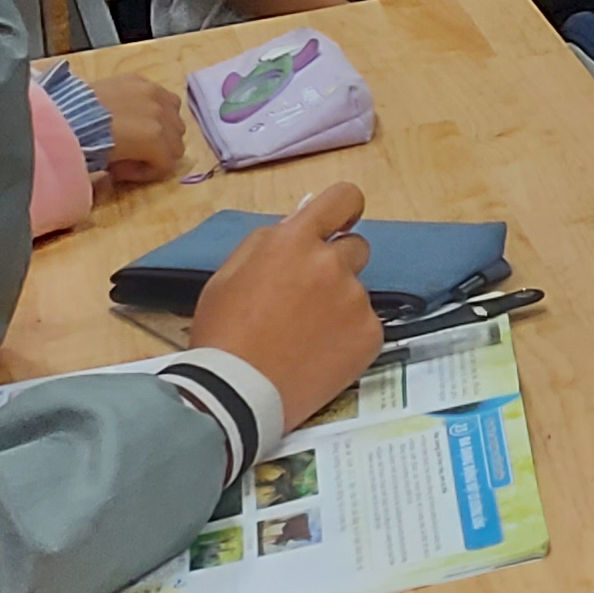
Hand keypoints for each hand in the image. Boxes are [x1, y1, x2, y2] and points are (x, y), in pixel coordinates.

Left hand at [94, 73, 190, 187]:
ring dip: (163, 125)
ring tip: (139, 130)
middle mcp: (162, 114)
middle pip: (177, 138)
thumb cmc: (86, 144)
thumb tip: (127, 167)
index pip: (170, 162)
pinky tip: (132, 110)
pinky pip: (160, 94)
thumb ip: (131, 169)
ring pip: (174, 113)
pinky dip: (153, 105)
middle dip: (159, 149)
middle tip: (134, 154)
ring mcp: (153, 93)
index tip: (125, 172)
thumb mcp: (111, 166)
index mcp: (156, 139)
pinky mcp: (140, 80)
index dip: (149, 171)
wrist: (64, 114)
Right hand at [190, 178, 383, 427]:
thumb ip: (268, 242)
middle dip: (337, 265)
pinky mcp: (371, 333)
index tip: (342, 223)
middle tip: (309, 298)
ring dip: (339, 304)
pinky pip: (365, 325)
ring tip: (306, 337)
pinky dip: (348, 337)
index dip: (344, 209)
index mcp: (294, 242)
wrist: (235, 394)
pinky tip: (320, 356)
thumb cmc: (222, 333)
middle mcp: (332, 263)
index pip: (343, 198)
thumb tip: (300, 220)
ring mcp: (356, 299)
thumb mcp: (229, 274)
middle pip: (356, 247)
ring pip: (356, 291)